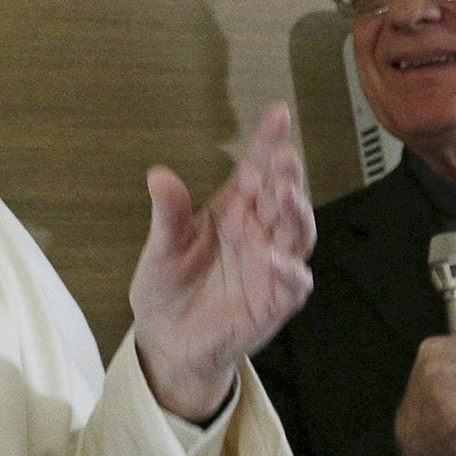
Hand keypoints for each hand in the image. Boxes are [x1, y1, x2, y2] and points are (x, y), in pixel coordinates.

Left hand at [130, 104, 316, 419]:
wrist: (167, 340)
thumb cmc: (167, 288)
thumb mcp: (161, 248)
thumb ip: (167, 214)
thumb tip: (158, 175)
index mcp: (233, 212)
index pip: (256, 170)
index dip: (268, 143)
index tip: (279, 115)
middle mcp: (258, 234)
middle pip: (281, 198)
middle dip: (286, 175)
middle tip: (284, 156)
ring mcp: (270, 267)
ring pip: (297, 235)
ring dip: (296, 214)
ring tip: (285, 193)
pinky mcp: (274, 302)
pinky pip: (292, 285)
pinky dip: (289, 272)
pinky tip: (278, 261)